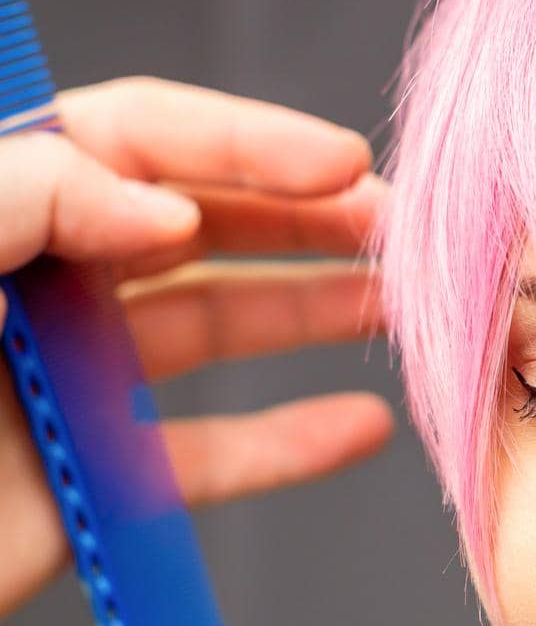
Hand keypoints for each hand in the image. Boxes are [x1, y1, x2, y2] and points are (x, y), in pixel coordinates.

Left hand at [0, 77, 392, 619]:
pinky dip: (288, 446)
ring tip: (408, 313)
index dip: (244, 142)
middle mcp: (40, 284)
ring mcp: (69, 384)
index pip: (135, 142)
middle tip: (403, 233)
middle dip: (309, 222)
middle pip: (199, 227)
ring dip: (318, 319)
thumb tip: (162, 212)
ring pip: (219, 332)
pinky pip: (207, 459)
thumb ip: (24, 198)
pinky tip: (359, 428)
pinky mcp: (93, 483)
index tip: (339, 165)